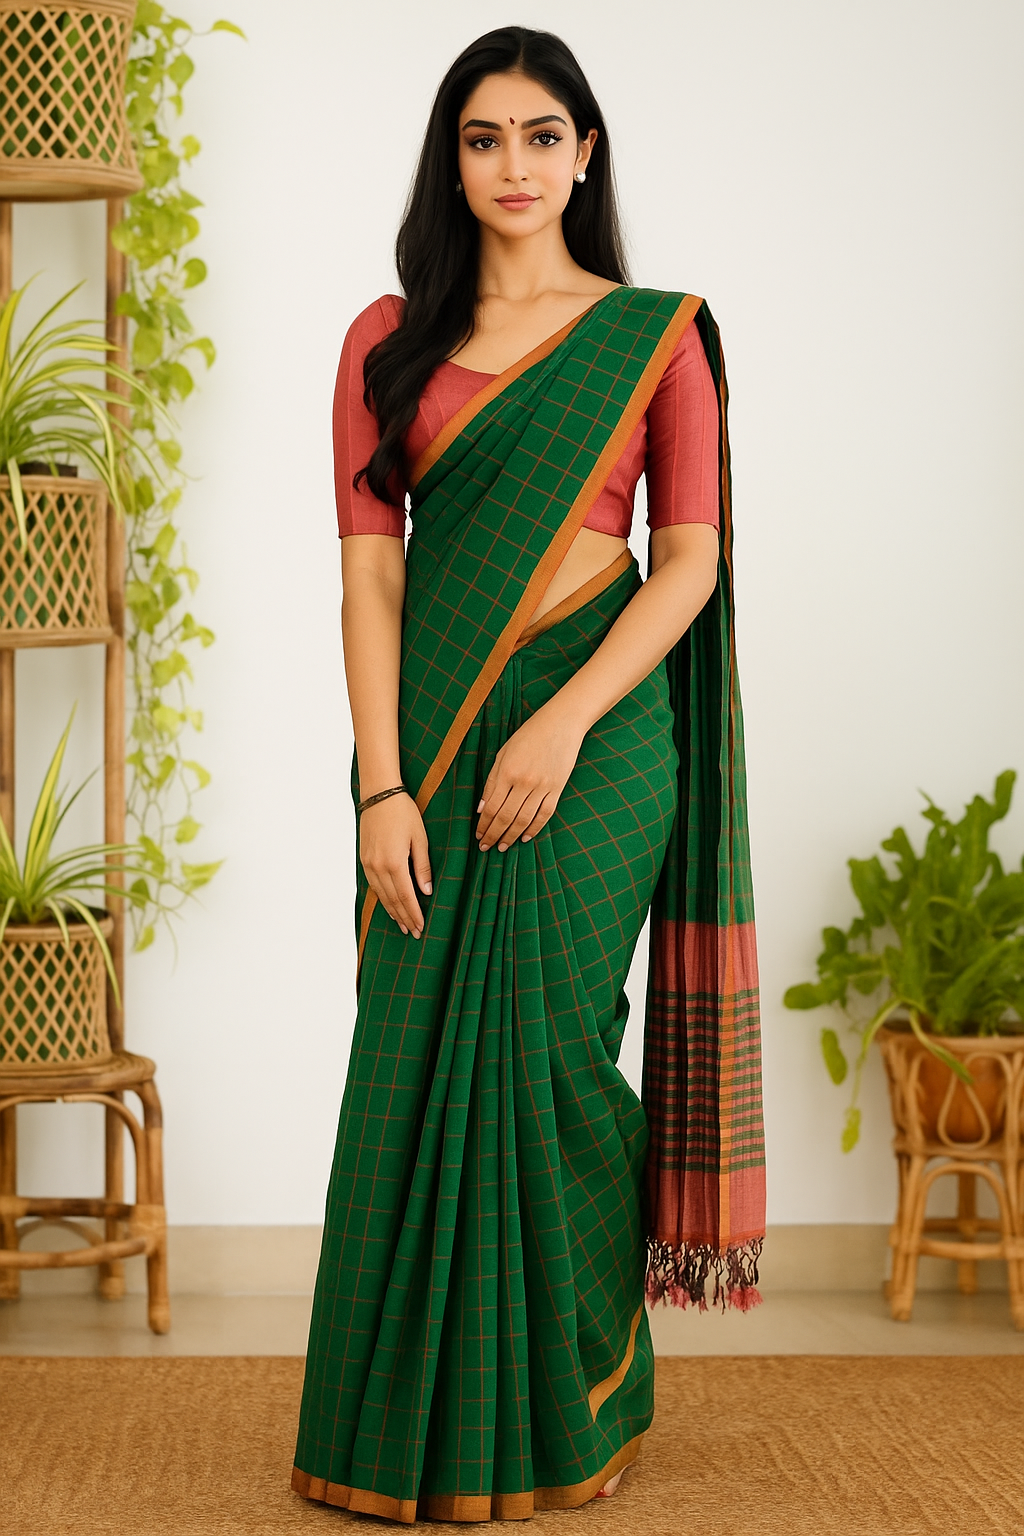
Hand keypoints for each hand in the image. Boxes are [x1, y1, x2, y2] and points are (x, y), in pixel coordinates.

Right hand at [360, 793, 431, 937]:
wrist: (379, 795)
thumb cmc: (403, 812)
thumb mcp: (420, 838)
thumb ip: (422, 867)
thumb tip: (426, 891)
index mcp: (394, 863)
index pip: (406, 897)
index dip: (414, 914)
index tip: (421, 928)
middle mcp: (378, 867)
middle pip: (393, 900)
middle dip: (404, 918)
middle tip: (413, 933)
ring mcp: (368, 864)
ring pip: (382, 895)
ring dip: (392, 912)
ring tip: (403, 925)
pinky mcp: (364, 859)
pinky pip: (374, 886)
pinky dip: (383, 899)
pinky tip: (389, 905)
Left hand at [476, 708, 584, 852]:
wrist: (561, 723)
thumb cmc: (528, 735)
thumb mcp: (503, 753)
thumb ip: (492, 781)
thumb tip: (481, 808)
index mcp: (507, 771)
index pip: (491, 807)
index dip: (483, 825)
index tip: (478, 836)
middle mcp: (524, 782)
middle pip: (505, 817)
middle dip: (494, 835)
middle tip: (486, 848)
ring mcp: (542, 786)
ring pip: (524, 820)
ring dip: (511, 836)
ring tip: (503, 847)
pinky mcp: (557, 788)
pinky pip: (545, 814)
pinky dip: (534, 829)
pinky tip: (525, 837)